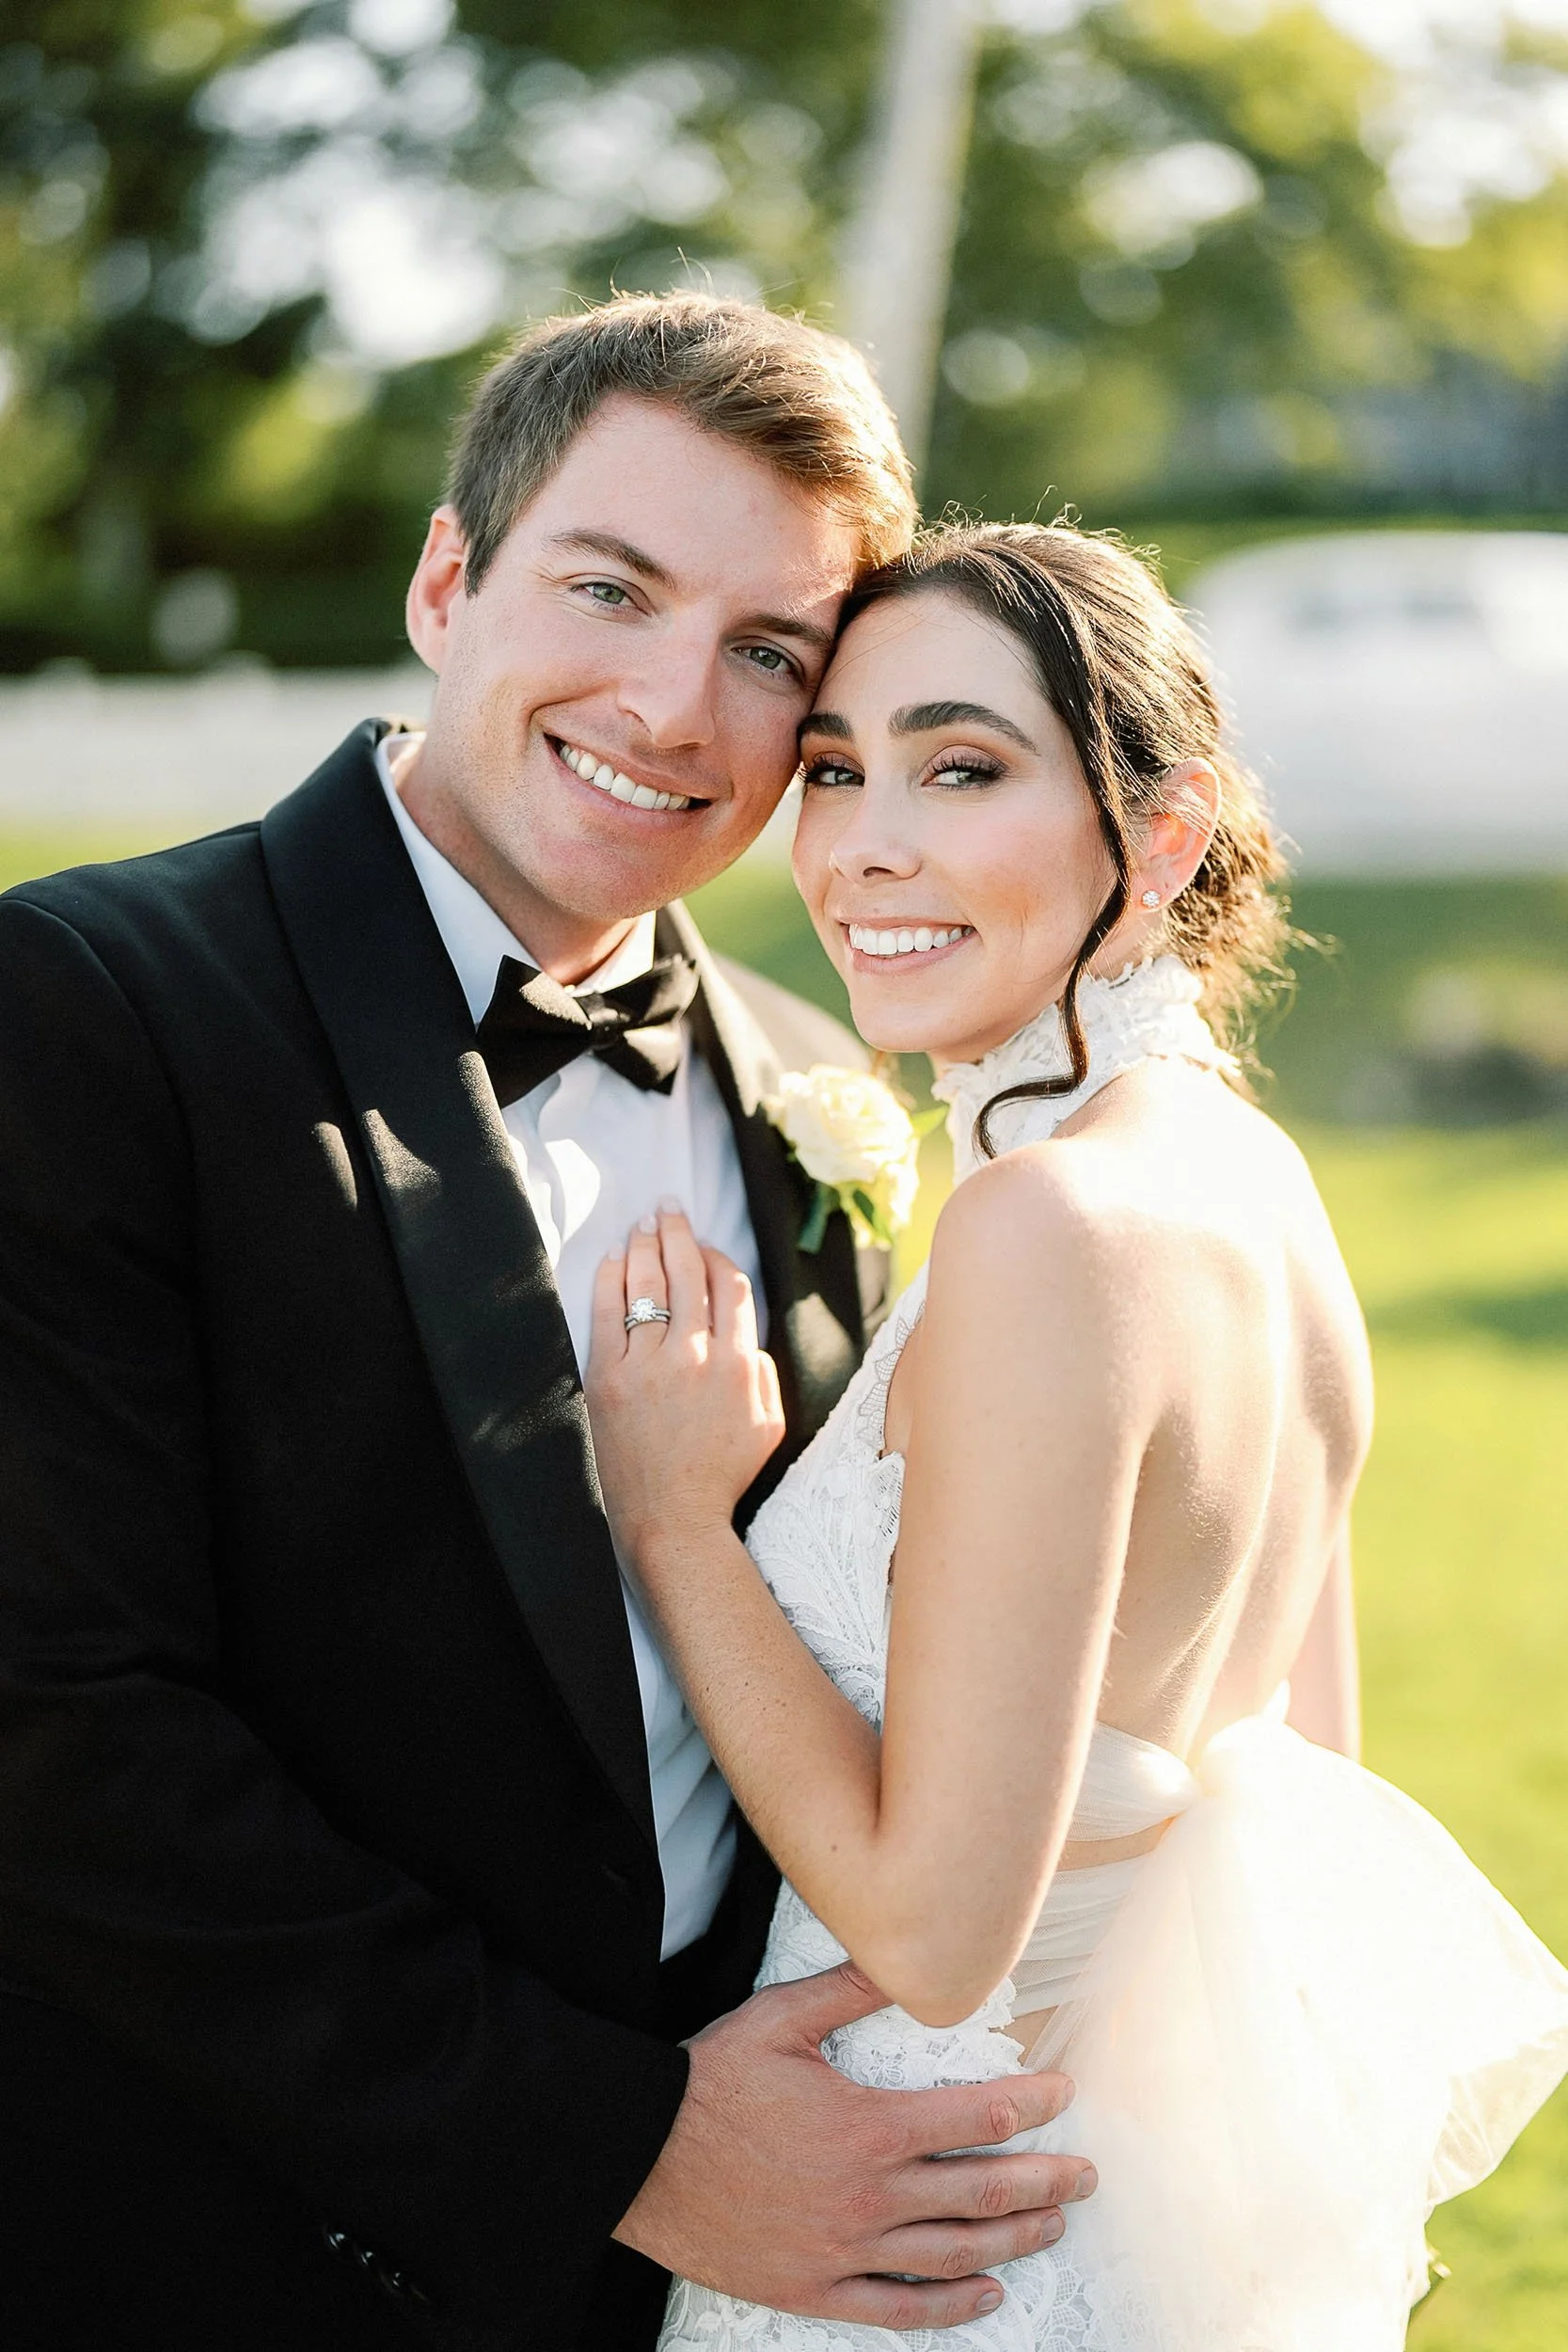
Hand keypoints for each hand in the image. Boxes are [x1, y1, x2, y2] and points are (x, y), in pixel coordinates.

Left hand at [588, 1203, 784, 1565]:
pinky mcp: (610, 1379)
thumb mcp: (769, 1425)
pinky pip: (608, 1314)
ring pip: (647, 1286)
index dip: (717, 1256)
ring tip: (643, 1224)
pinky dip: (612, 1280)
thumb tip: (744, 1338)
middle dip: (678, 1233)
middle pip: (686, 1273)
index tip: (706, 1244)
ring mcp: (649, 1366)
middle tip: (669, 1209)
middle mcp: (695, 1357)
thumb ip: (763, 1373)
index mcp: (738, 1365)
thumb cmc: (721, 1477)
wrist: (672, 1519)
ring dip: (645, 1246)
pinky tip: (614, 1259)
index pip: (729, 1287)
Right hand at [615, 1963, 1093, 2329]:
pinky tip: (984, 2295)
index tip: (1065, 2094)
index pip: (979, 2115)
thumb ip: (849, 1989)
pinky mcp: (814, 2288)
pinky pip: (896, 2309)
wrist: (638, 2157)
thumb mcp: (779, 2020)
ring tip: (1051, 2226)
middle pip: (984, 2191)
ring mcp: (845, 2250)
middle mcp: (870, 2195)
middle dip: (1046, 2181)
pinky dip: (949, 2306)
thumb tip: (905, 1957)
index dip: (1034, 2105)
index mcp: (871, 2126)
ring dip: (1013, 2240)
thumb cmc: (709, 2083)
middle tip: (1086, 2176)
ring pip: (953, 2253)